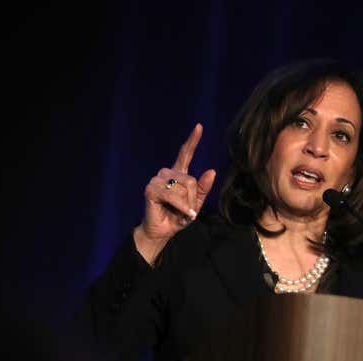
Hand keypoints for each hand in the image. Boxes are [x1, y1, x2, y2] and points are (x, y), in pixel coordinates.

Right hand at [134, 123, 215, 264]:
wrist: (161, 232)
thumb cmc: (176, 217)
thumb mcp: (194, 204)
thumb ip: (203, 189)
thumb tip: (212, 171)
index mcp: (177, 174)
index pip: (185, 153)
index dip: (192, 140)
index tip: (199, 126)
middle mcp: (166, 173)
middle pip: (191, 179)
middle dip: (194, 198)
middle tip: (189, 212)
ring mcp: (156, 180)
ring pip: (183, 186)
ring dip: (187, 204)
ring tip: (182, 213)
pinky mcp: (151, 190)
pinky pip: (172, 195)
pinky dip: (180, 206)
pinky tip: (182, 214)